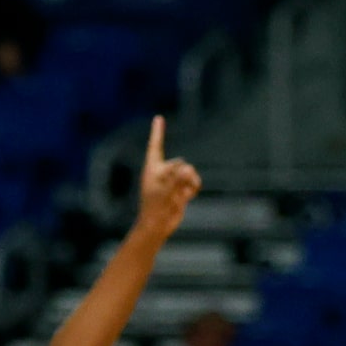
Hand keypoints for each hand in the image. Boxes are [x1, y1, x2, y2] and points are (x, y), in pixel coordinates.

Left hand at [134, 116, 200, 244]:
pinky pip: (193, 181)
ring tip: (181, 196)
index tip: (158, 118)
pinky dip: (193, 187)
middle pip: (179, 163)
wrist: (157, 227)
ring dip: (189, 182)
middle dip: (181, 175)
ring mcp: (172, 180)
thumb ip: (177, 179)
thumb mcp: (165, 192)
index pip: (155, 146)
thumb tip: (189, 169)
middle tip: (173, 192)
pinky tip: (188, 196)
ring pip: (189, 171)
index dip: (158, 132)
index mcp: (152, 169)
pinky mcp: (180, 188)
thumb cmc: (155, 209)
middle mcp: (162, 172)